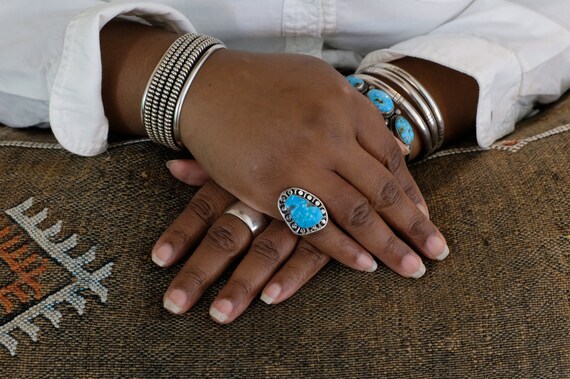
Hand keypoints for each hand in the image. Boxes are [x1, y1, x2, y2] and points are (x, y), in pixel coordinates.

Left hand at [152, 160, 330, 322]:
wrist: (345, 137)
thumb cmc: (287, 146)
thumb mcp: (249, 149)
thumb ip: (210, 165)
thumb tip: (171, 167)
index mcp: (242, 176)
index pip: (203, 208)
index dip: (180, 234)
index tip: (158, 261)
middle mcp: (265, 196)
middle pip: (227, 237)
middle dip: (199, 272)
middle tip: (174, 305)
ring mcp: (297, 212)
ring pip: (264, 251)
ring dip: (241, 285)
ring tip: (219, 315)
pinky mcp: (332, 226)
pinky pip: (310, 253)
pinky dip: (291, 276)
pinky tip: (272, 297)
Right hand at [178, 50, 447, 276]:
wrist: (204, 86)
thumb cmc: (262, 82)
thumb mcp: (318, 81)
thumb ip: (355, 112)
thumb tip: (391, 144)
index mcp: (345, 104)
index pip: (391, 157)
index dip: (411, 192)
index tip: (425, 217)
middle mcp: (330, 133)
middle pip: (383, 189)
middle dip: (414, 226)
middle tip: (438, 252)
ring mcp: (301, 162)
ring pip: (356, 213)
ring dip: (387, 246)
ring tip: (413, 269)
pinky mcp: (271, 188)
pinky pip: (314, 225)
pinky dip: (342, 249)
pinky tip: (365, 266)